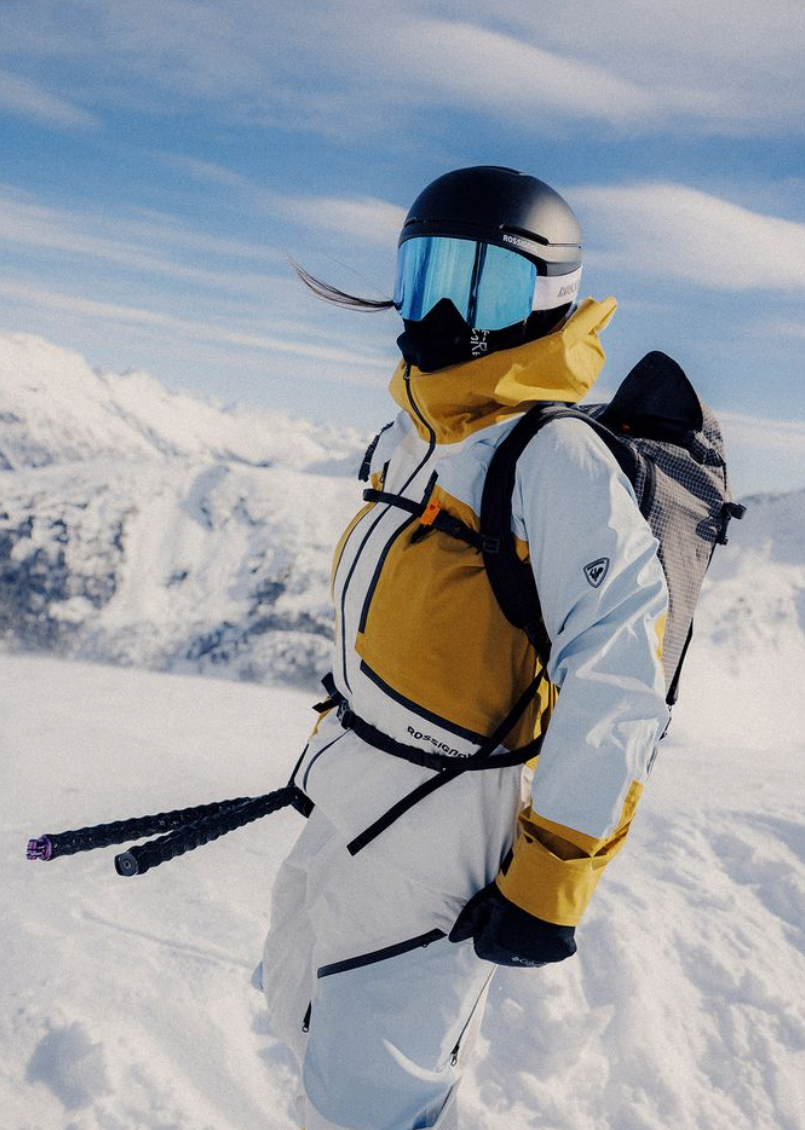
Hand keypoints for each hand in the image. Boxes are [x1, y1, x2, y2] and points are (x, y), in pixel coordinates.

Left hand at [448, 882, 576, 967]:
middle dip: (505, 937)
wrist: (547, 886)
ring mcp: (539, 957)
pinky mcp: (558, 952)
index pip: (482, 947)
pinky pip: (550, 951)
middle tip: (512, 914)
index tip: (495, 914)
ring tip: (528, 918)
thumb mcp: (483, 902)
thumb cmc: (511, 892)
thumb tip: (452, 939)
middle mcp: (516, 958)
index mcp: (494, 947)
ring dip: (525, 942)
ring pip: (526, 954)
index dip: (486, 929)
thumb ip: (466, 923)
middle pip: (503, 952)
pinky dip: (547, 942)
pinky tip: (546, 924)